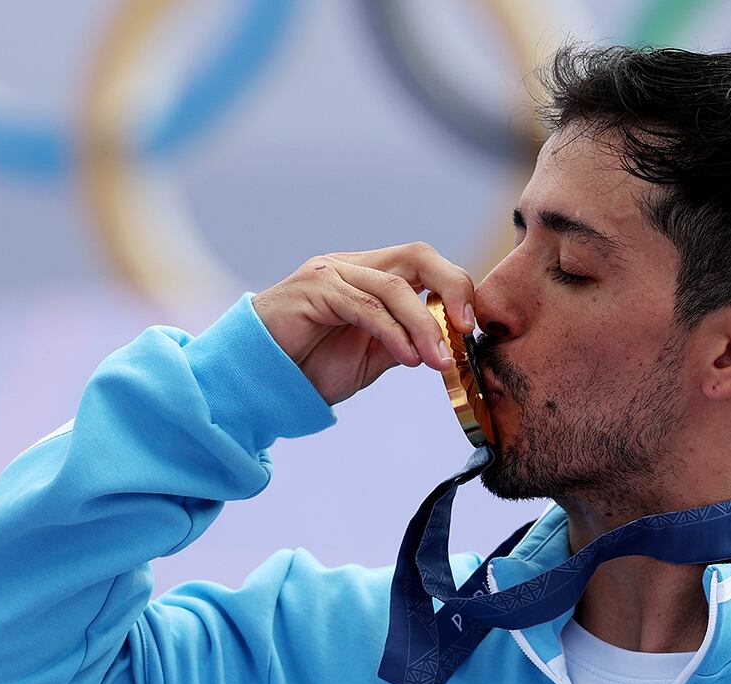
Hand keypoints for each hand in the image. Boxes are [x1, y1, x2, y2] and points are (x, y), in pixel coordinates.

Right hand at [251, 242, 475, 406]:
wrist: (259, 382)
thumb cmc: (311, 368)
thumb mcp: (373, 356)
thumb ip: (406, 341)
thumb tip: (448, 342)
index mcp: (371, 276)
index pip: (425, 264)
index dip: (456, 288)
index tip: (471, 328)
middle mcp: (353, 266)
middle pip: (417, 255)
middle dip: (452, 288)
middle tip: (466, 328)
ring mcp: (330, 272)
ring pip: (394, 288)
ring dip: (424, 327)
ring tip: (438, 362)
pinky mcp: (312, 289)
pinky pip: (364, 307)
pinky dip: (392, 332)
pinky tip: (408, 358)